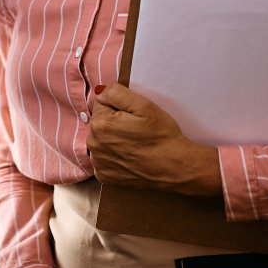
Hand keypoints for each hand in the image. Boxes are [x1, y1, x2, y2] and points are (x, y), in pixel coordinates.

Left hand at [86, 84, 220, 196]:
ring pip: (101, 140)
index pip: (101, 103)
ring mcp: (98, 163)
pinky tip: (130, 157)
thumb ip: (116, 93)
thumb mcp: (143, 105)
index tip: (133, 117)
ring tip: (134, 145)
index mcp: (100, 124)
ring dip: (113, 140)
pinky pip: (104, 159)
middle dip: (114, 123)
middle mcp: (93, 145)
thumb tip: (100, 92)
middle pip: (100, 122)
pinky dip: (114, 157)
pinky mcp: (104, 176)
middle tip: (136, 131)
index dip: (119, 107)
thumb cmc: (161, 135)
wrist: (175, 167)